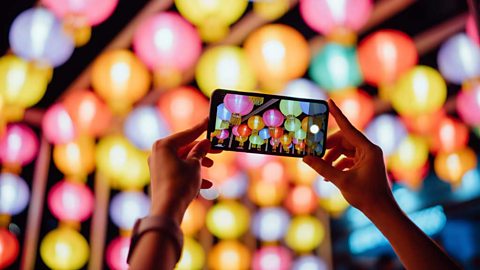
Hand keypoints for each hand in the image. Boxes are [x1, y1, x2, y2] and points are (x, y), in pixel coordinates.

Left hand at [148, 119, 218, 222]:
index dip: (201, 128)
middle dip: (202, 150)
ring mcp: (158, 166)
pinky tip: (207, 185)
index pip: (187, 134)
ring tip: (212, 166)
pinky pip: (179, 171)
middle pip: (185, 147)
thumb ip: (200, 151)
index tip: (209, 121)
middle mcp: (158, 153)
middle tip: (218, 150)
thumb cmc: (180, 184)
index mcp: (164, 145)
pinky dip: (192, 175)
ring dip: (199, 163)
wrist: (167, 210)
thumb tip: (205, 142)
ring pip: (183, 160)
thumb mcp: (195, 165)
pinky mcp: (161, 178)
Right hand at [303, 99, 394, 215]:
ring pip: (344, 149)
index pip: (349, 128)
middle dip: (328, 146)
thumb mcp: (340, 180)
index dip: (337, 114)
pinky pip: (347, 158)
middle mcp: (369, 149)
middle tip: (314, 152)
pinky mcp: (365, 164)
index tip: (329, 102)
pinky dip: (337, 164)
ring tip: (322, 170)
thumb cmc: (366, 196)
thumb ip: (322, 167)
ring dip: (331, 157)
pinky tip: (328, 176)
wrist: (382, 211)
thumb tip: (305, 158)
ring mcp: (367, 157)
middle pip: (344, 139)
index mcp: (368, 149)